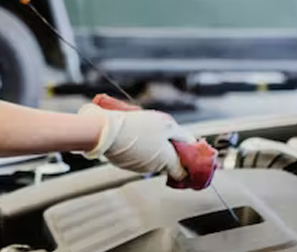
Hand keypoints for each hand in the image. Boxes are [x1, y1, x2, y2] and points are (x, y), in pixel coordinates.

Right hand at [77, 102, 194, 180]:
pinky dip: (137, 148)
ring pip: (151, 158)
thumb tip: (191, 141)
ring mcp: (137, 167)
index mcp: (167, 161)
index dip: (186, 164)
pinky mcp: (124, 164)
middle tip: (164, 133)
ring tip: (145, 130)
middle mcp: (153, 168)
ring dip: (151, 147)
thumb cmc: (137, 126)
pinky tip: (132, 134)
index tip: (187, 154)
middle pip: (166, 162)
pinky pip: (136, 156)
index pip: (182, 173)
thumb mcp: (166, 124)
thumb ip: (181, 135)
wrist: (106, 130)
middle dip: (167, 149)